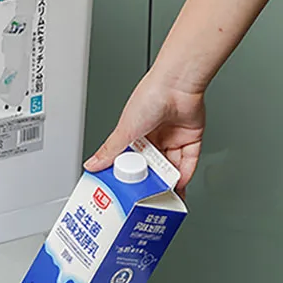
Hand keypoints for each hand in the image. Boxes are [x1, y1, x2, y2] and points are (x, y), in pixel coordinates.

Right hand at [84, 72, 205, 193]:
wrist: (177, 86)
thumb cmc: (150, 97)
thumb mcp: (124, 130)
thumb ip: (109, 151)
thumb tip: (92, 164)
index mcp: (134, 134)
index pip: (130, 161)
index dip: (128, 176)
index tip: (125, 190)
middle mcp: (154, 137)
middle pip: (151, 167)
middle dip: (149, 183)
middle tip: (145, 197)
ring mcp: (172, 139)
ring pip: (170, 168)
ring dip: (167, 183)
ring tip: (162, 197)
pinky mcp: (190, 140)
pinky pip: (188, 162)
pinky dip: (184, 175)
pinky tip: (178, 186)